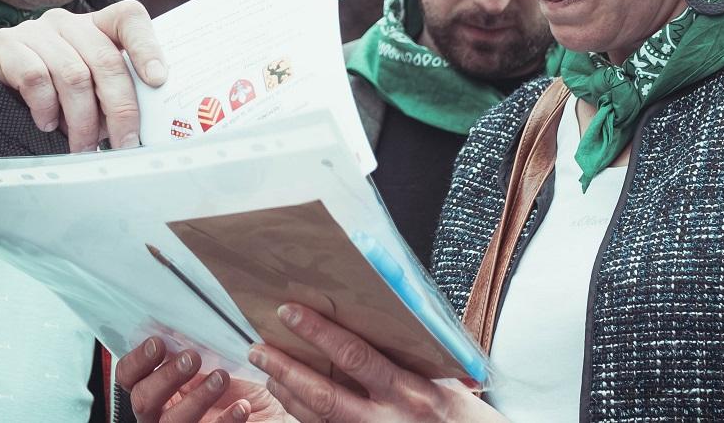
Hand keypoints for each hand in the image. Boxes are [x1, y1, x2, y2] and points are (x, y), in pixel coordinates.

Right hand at [0, 0, 165, 152]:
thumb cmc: (56, 87)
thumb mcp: (90, 86)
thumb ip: (113, 94)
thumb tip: (138, 129)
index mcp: (98, 25)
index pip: (129, 19)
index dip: (147, 48)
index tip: (158, 80)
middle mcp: (69, 22)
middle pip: (105, 60)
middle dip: (119, 108)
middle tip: (125, 143)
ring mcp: (38, 30)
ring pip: (73, 75)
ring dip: (82, 120)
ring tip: (84, 145)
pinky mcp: (8, 45)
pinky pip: (36, 78)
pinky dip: (47, 108)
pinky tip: (48, 125)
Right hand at [116, 337, 289, 422]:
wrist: (274, 407)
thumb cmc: (239, 377)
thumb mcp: (216, 355)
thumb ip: (193, 342)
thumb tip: (178, 315)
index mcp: (156, 384)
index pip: (128, 376)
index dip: (137, 360)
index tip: (158, 343)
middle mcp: (162, 410)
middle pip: (142, 400)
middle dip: (164, 378)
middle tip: (192, 358)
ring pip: (172, 422)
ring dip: (196, 398)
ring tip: (221, 377)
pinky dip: (226, 421)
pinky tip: (242, 406)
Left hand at [249, 304, 506, 422]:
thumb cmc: (465, 419)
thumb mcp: (445, 382)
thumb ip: (409, 356)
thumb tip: (376, 318)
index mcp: (411, 392)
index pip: (356, 356)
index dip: (319, 333)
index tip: (290, 312)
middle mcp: (388, 420)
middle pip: (323, 394)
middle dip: (286, 368)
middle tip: (258, 347)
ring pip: (317, 419)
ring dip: (288, 394)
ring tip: (268, 370)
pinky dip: (303, 417)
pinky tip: (290, 400)